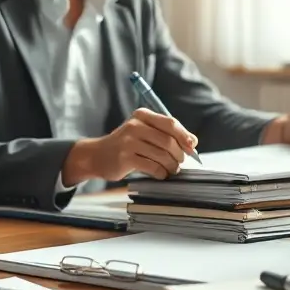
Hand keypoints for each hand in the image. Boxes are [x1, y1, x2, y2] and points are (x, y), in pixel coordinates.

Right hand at [63, 109, 197, 183]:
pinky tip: (160, 174)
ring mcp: (129, 142)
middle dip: (179, 154)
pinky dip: (161, 173)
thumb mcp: (142, 132)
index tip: (191, 147)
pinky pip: (152, 167)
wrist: (97, 155)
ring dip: (171, 166)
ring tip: (171, 169)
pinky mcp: (125, 158)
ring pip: (162, 155)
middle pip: (168, 140)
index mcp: (142, 115)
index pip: (170, 123)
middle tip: (179, 162)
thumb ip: (165, 133)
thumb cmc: (126, 145)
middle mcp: (135, 126)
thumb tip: (192, 142)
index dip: (184, 136)